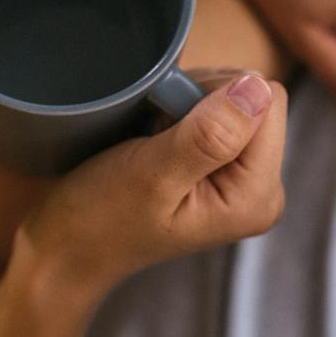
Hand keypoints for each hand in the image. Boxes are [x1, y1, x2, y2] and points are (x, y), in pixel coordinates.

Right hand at [21, 73, 287, 295]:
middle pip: (256, 97)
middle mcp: (262, 189)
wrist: (68, 249)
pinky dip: (183, 111)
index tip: (170, 127)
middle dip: (203, 99)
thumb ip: (210, 135)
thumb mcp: (152, 174)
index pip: (267, 100)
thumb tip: (257, 87)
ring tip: (154, 139)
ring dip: (188, 103)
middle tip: (157, 134)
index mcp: (258, 195)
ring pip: (236, 97)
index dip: (214, 97)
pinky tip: (157, 138)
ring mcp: (244, 179)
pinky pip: (219, 111)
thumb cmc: (102, 217)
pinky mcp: (224, 170)